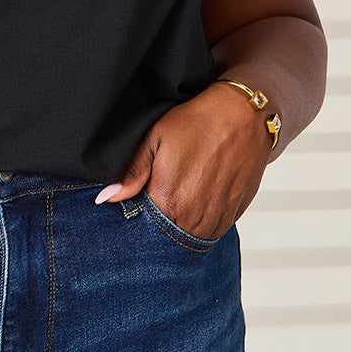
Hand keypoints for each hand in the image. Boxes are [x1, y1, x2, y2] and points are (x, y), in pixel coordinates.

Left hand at [95, 82, 274, 239]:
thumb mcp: (155, 139)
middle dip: (157, 221)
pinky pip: (211, 230)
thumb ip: (131, 173)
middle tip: (159, 191)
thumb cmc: (198, 122)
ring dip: (180, 222)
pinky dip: (200, 220)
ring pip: (189, 236)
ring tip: (180, 193)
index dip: (137, 214)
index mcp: (170, 201)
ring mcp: (217, 218)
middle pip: (166, 234)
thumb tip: (106, 198)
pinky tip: (197, 197)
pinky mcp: (234, 214)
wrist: (244, 115)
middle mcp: (195, 217)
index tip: (139, 198)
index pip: (143, 225)